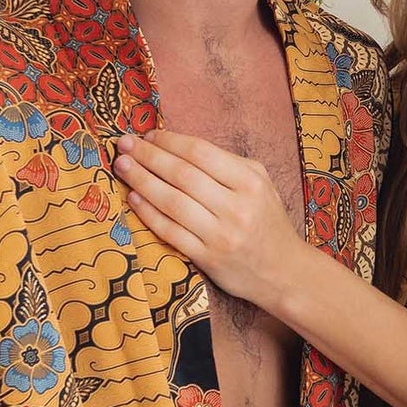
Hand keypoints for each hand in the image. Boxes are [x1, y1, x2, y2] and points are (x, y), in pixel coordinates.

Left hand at [113, 129, 306, 312]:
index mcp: (250, 181)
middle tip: (124, 145)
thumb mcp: (261, 185)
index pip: (201, 153)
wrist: (284, 272)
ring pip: (171, 201)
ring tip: (122, 166)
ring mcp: (221, 234)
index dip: (169, 141)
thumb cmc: (267, 222)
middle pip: (182, 174)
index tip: (148, 135)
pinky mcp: (208, 258)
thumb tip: (178, 146)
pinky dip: (148, 213)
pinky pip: (170, 231)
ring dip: (141, 181)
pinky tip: (133, 198)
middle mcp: (236, 207)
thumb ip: (228, 165)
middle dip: (148, 156)